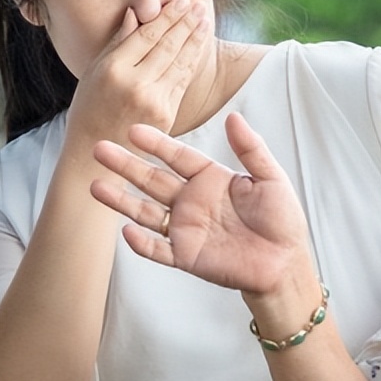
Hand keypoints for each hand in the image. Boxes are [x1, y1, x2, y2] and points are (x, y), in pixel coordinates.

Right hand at [71, 0, 209, 142]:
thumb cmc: (89, 107)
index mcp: (113, 70)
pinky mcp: (166, 115)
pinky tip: (198, 47)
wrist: (93, 152)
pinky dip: (192, 61)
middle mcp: (135, 84)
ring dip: (195, 39)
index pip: (147, 35)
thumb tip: (135, 13)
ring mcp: (153, 101)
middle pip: (168, 45)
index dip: (167, 16)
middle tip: (199, 6)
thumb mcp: (94, 71)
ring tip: (204, 21)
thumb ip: (117, 42)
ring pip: (180, 62)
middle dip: (186, 23)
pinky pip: (182, 81)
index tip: (181, 1)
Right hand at [89, 113, 309, 294]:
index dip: (156, 143)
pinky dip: (142, 243)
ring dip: (121, 200)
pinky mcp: (186, 257)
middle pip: (152, 180)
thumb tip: (233, 116)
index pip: (177, 156)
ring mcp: (186, 229)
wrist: (285, 264)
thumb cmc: (282, 220)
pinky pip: (158, 249)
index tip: (133, 129)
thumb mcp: (271, 178)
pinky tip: (126, 231)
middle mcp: (192, 201)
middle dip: (126, 165)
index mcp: (210, 179)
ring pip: (146, 212)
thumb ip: (251, 148)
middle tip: (99, 149)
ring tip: (95, 186)